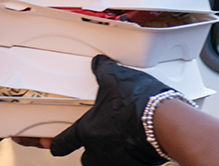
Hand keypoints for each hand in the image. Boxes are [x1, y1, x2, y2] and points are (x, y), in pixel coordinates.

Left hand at [50, 55, 174, 165]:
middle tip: (96, 142)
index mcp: (87, 130)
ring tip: (116, 146)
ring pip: (105, 163)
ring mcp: (118, 161)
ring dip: (107, 157)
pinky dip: (129, 159)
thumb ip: (103, 71)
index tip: (53, 146)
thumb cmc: (138, 102)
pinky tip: (137, 148)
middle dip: (89, 151)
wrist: (165, 122)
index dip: (56, 144)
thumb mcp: (114, 78)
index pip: (63, 142)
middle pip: (86, 159)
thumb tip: (99, 63)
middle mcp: (99, 150)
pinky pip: (128, 164)